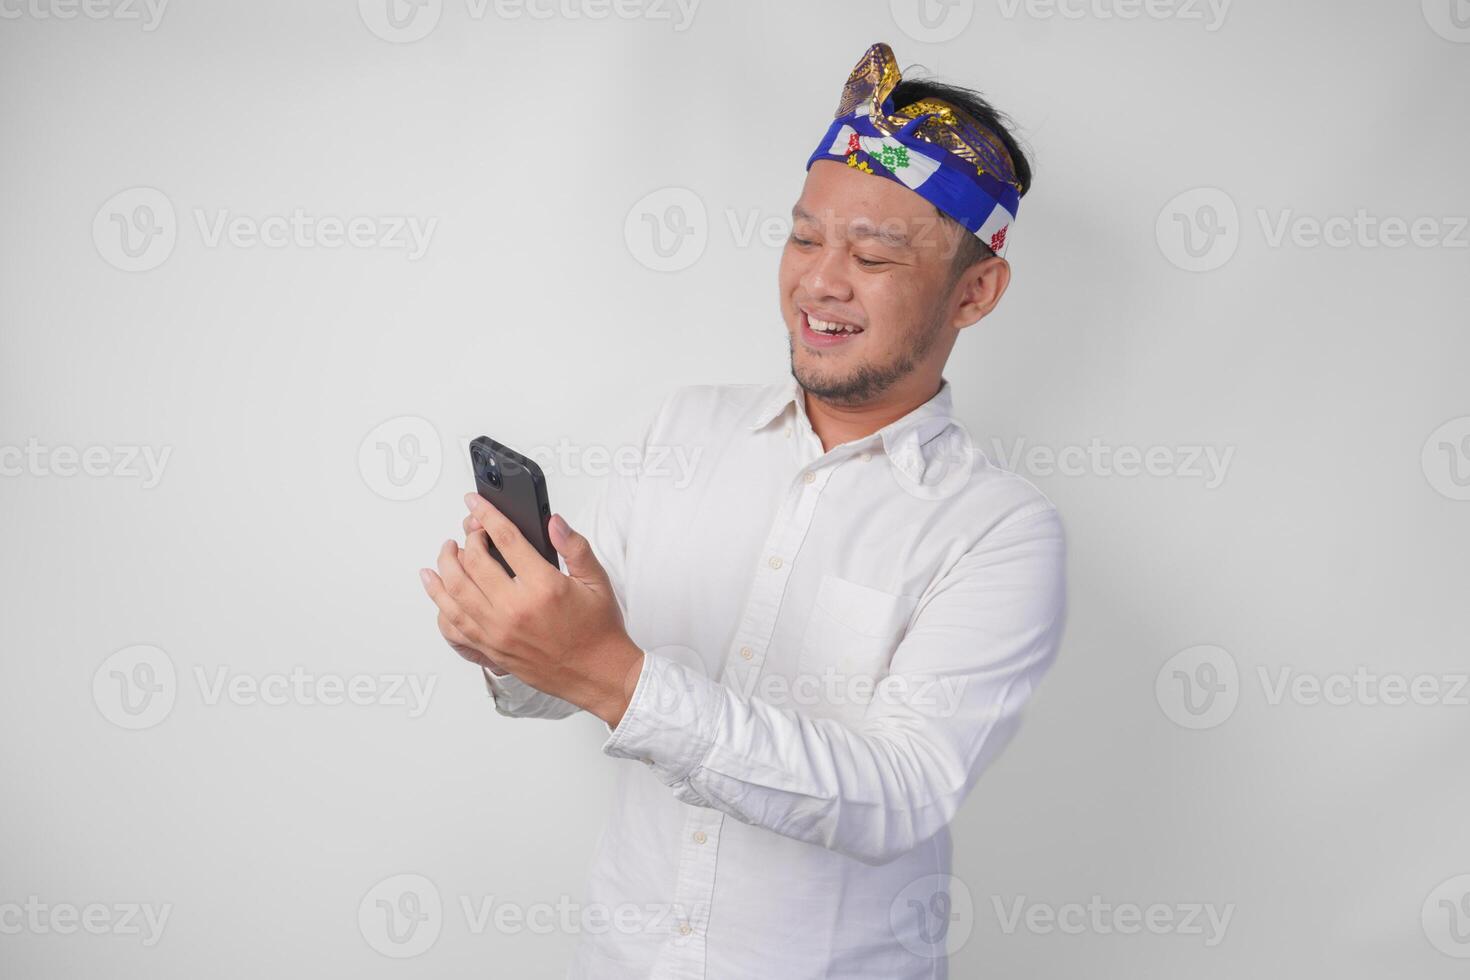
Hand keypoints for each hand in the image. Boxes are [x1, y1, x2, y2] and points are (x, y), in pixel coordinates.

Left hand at [419, 494, 644, 726]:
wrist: (596, 674)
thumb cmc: (597, 631)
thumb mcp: (596, 581)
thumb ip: (574, 547)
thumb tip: (553, 522)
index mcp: (543, 588)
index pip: (506, 539)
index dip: (486, 515)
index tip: (475, 502)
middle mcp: (515, 610)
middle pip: (472, 563)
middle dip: (466, 539)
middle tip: (469, 530)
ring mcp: (498, 632)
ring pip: (454, 592)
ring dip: (444, 567)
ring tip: (446, 552)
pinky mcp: (490, 650)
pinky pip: (453, 626)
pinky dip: (440, 606)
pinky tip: (438, 592)